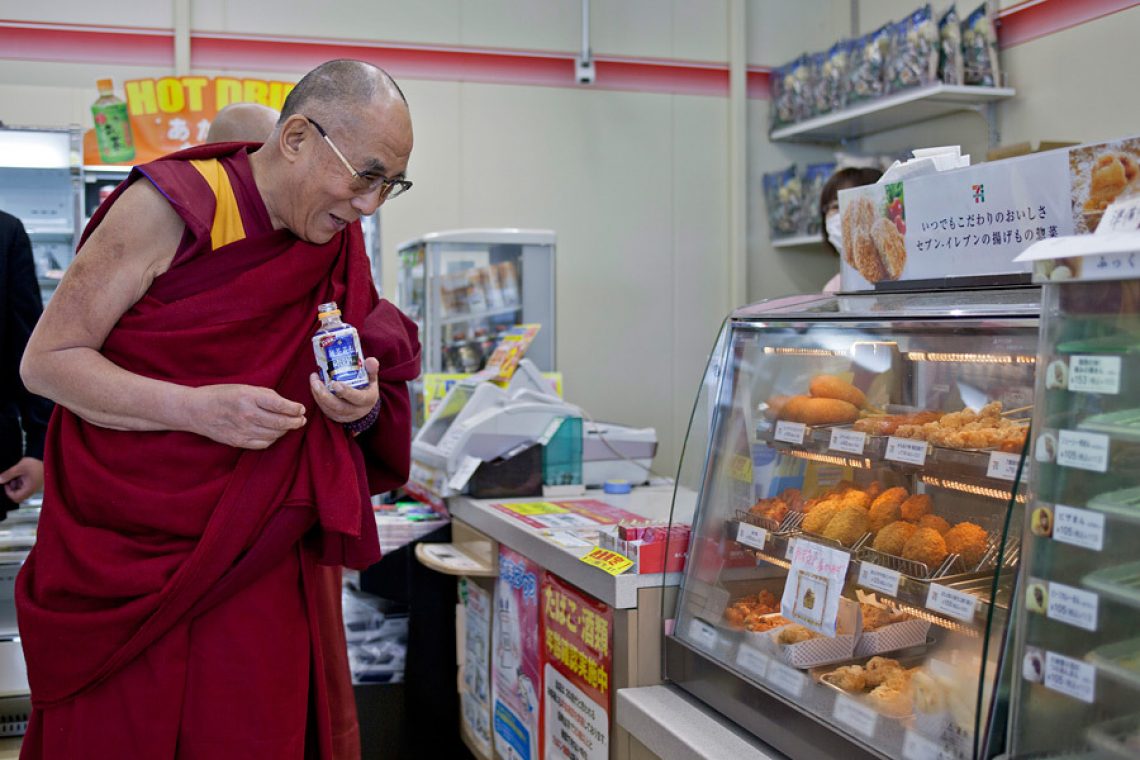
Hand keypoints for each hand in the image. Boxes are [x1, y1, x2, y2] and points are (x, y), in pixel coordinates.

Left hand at [0, 457, 43, 502]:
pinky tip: (21, 474)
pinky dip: (21, 481)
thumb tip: (0, 480)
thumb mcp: (19, 467)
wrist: (48, 458)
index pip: (16, 498)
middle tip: (11, 479)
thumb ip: (8, 474)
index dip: (8, 492)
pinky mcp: (36, 482)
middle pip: (19, 495)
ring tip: (16, 474)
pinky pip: (26, 485)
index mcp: (29, 489)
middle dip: (12, 488)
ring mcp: (35, 486)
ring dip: (16, 484)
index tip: (6, 484)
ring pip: (22, 490)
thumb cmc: (35, 463)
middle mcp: (32, 490)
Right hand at [186, 384, 306, 448]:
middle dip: (295, 422)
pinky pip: (263, 443)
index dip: (294, 408)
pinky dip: (272, 439)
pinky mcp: (238, 442)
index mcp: (248, 396)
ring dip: (285, 430)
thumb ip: (266, 395)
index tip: (301, 409)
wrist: (196, 410)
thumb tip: (289, 405)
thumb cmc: (222, 395)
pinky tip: (274, 433)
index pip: (279, 405)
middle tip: (301, 420)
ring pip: (274, 435)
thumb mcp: (244, 388)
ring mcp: (242, 430)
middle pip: (280, 423)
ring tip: (289, 425)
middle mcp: (246, 414)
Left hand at [309, 357, 379, 423]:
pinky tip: (314, 386)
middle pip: (339, 406)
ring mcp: (344, 416)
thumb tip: (370, 360)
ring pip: (329, 408)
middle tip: (316, 382)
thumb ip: (372, 369)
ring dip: (318, 395)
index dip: (346, 392)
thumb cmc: (367, 388)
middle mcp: (356, 411)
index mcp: (367, 400)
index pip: (357, 398)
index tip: (335, 383)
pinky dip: (317, 398)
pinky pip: (324, 409)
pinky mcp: (335, 416)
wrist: (363, 406)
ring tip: (313, 380)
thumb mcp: (372, 379)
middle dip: (325, 395)